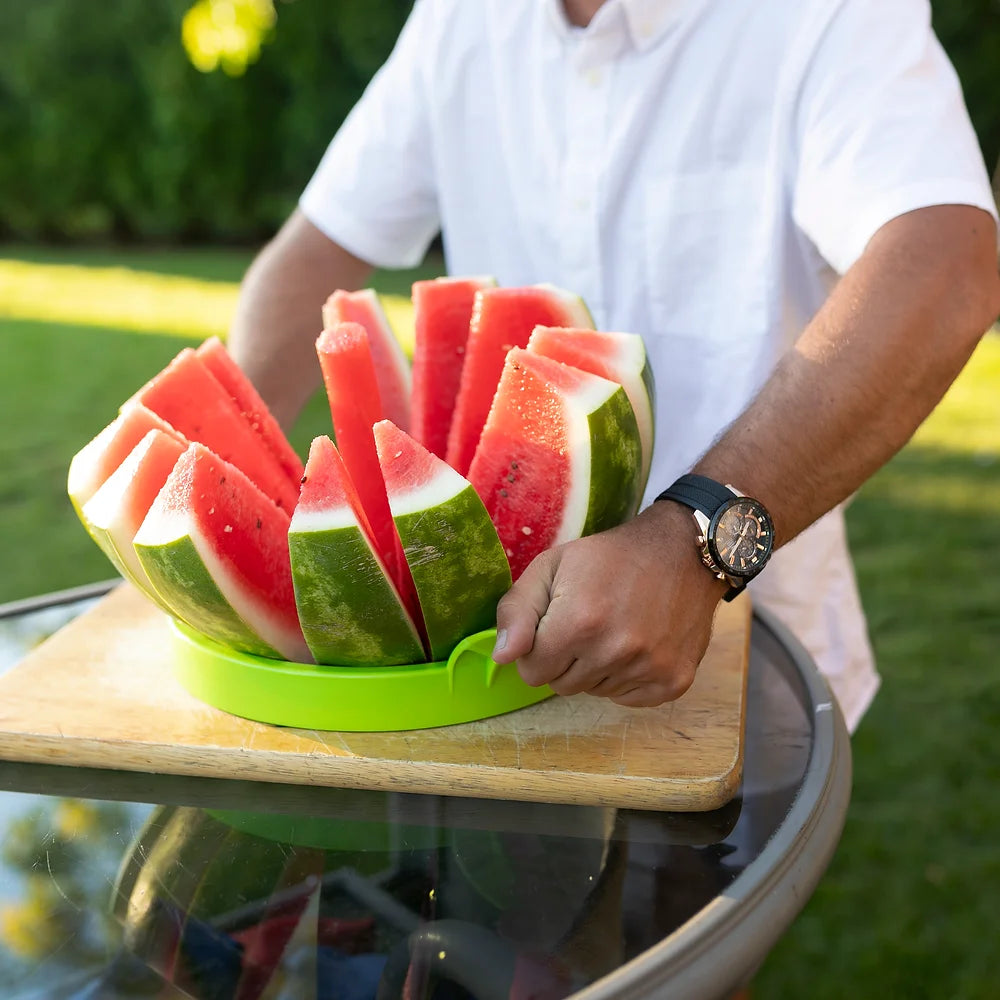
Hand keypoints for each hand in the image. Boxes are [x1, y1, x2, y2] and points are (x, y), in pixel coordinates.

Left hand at [491, 501, 727, 706]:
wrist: (681, 553)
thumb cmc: (609, 557)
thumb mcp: (551, 566)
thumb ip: (517, 611)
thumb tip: (503, 658)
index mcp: (579, 622)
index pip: (531, 672)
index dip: (537, 648)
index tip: (555, 625)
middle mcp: (615, 651)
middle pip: (561, 686)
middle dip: (564, 660)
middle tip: (586, 623)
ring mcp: (649, 669)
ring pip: (594, 692)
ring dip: (595, 668)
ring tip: (613, 629)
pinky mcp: (673, 681)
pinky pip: (628, 699)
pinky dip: (625, 678)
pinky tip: (635, 644)